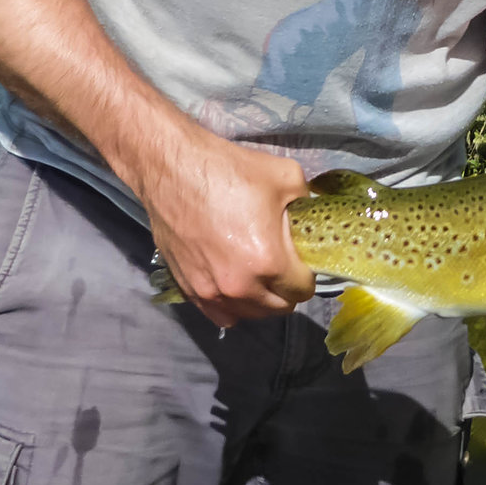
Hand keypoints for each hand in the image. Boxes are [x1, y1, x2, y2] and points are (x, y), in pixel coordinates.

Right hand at [137, 127, 314, 328]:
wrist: (172, 169)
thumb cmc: (229, 170)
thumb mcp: (287, 175)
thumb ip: (308, 202)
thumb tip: (313, 214)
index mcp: (268, 262)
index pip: (303, 289)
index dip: (307, 272)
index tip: (300, 256)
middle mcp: (240, 286)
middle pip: (279, 307)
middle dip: (286, 288)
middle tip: (282, 262)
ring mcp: (211, 292)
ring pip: (250, 314)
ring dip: (260, 299)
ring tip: (258, 272)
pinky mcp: (189, 289)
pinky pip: (220, 315)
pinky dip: (232, 306)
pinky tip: (234, 285)